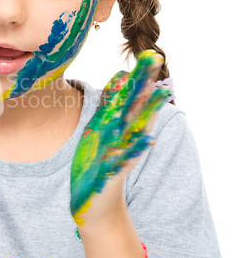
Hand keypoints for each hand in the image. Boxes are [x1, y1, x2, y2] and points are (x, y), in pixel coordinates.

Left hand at [70, 50, 170, 227]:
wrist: (94, 203)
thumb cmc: (96, 163)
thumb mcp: (98, 133)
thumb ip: (108, 109)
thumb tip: (116, 81)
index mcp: (116, 127)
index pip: (127, 98)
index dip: (137, 77)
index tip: (148, 54)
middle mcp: (123, 137)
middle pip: (135, 107)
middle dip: (144, 83)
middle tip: (157, 58)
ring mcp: (120, 154)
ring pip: (136, 130)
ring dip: (148, 112)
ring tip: (161, 92)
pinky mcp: (112, 174)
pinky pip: (125, 160)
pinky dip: (136, 149)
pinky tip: (148, 138)